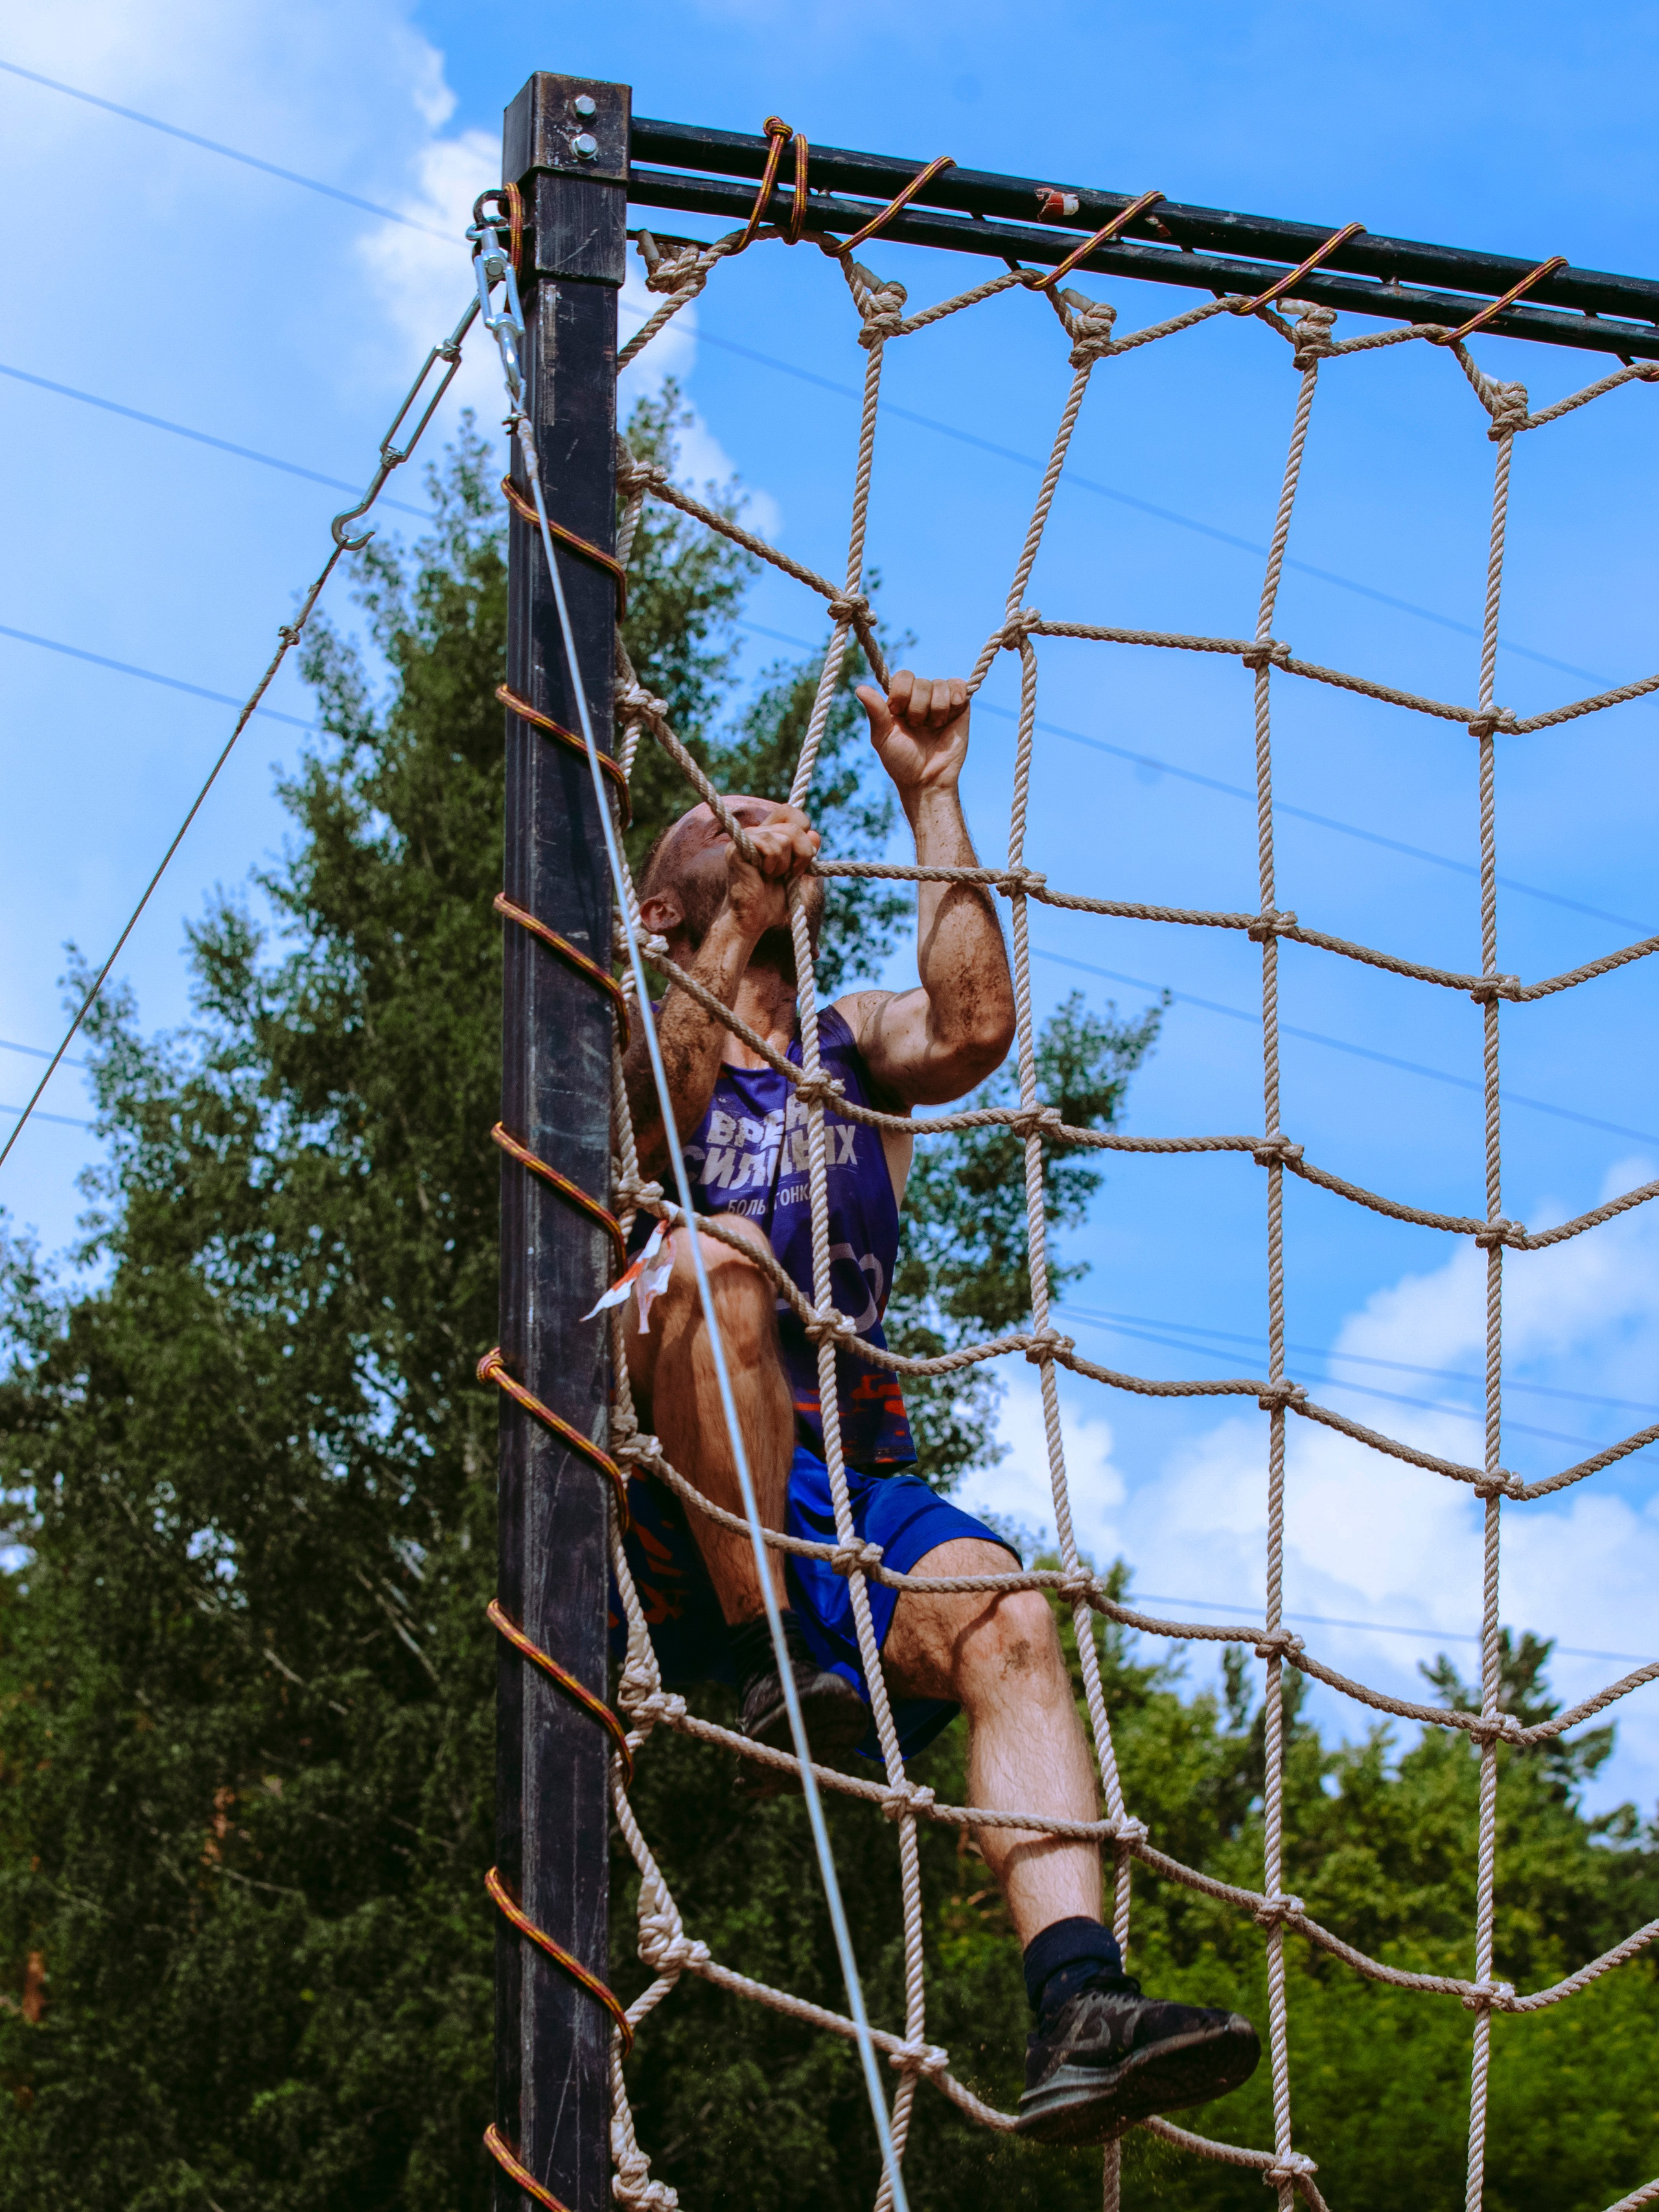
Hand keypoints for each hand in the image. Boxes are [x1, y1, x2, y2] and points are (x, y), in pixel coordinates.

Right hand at [722, 804, 819, 939]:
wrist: (753, 919)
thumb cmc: (772, 900)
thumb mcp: (797, 873)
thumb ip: (806, 853)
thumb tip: (815, 834)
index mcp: (767, 833)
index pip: (789, 811)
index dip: (803, 826)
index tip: (803, 854)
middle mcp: (754, 831)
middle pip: (793, 824)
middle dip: (803, 852)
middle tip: (791, 873)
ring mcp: (743, 838)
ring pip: (785, 838)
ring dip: (785, 864)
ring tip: (772, 876)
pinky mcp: (737, 848)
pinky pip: (771, 846)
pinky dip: (775, 864)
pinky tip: (764, 875)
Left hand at [856, 671, 969, 799]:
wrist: (928, 781)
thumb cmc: (901, 762)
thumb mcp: (883, 737)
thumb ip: (875, 712)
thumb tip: (859, 687)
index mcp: (900, 701)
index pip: (903, 676)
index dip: (902, 692)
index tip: (898, 713)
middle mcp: (920, 698)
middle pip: (921, 682)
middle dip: (918, 708)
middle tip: (918, 727)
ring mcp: (940, 701)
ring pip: (940, 685)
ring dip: (936, 709)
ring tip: (934, 727)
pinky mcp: (960, 707)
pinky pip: (959, 686)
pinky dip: (956, 693)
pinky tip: (951, 711)